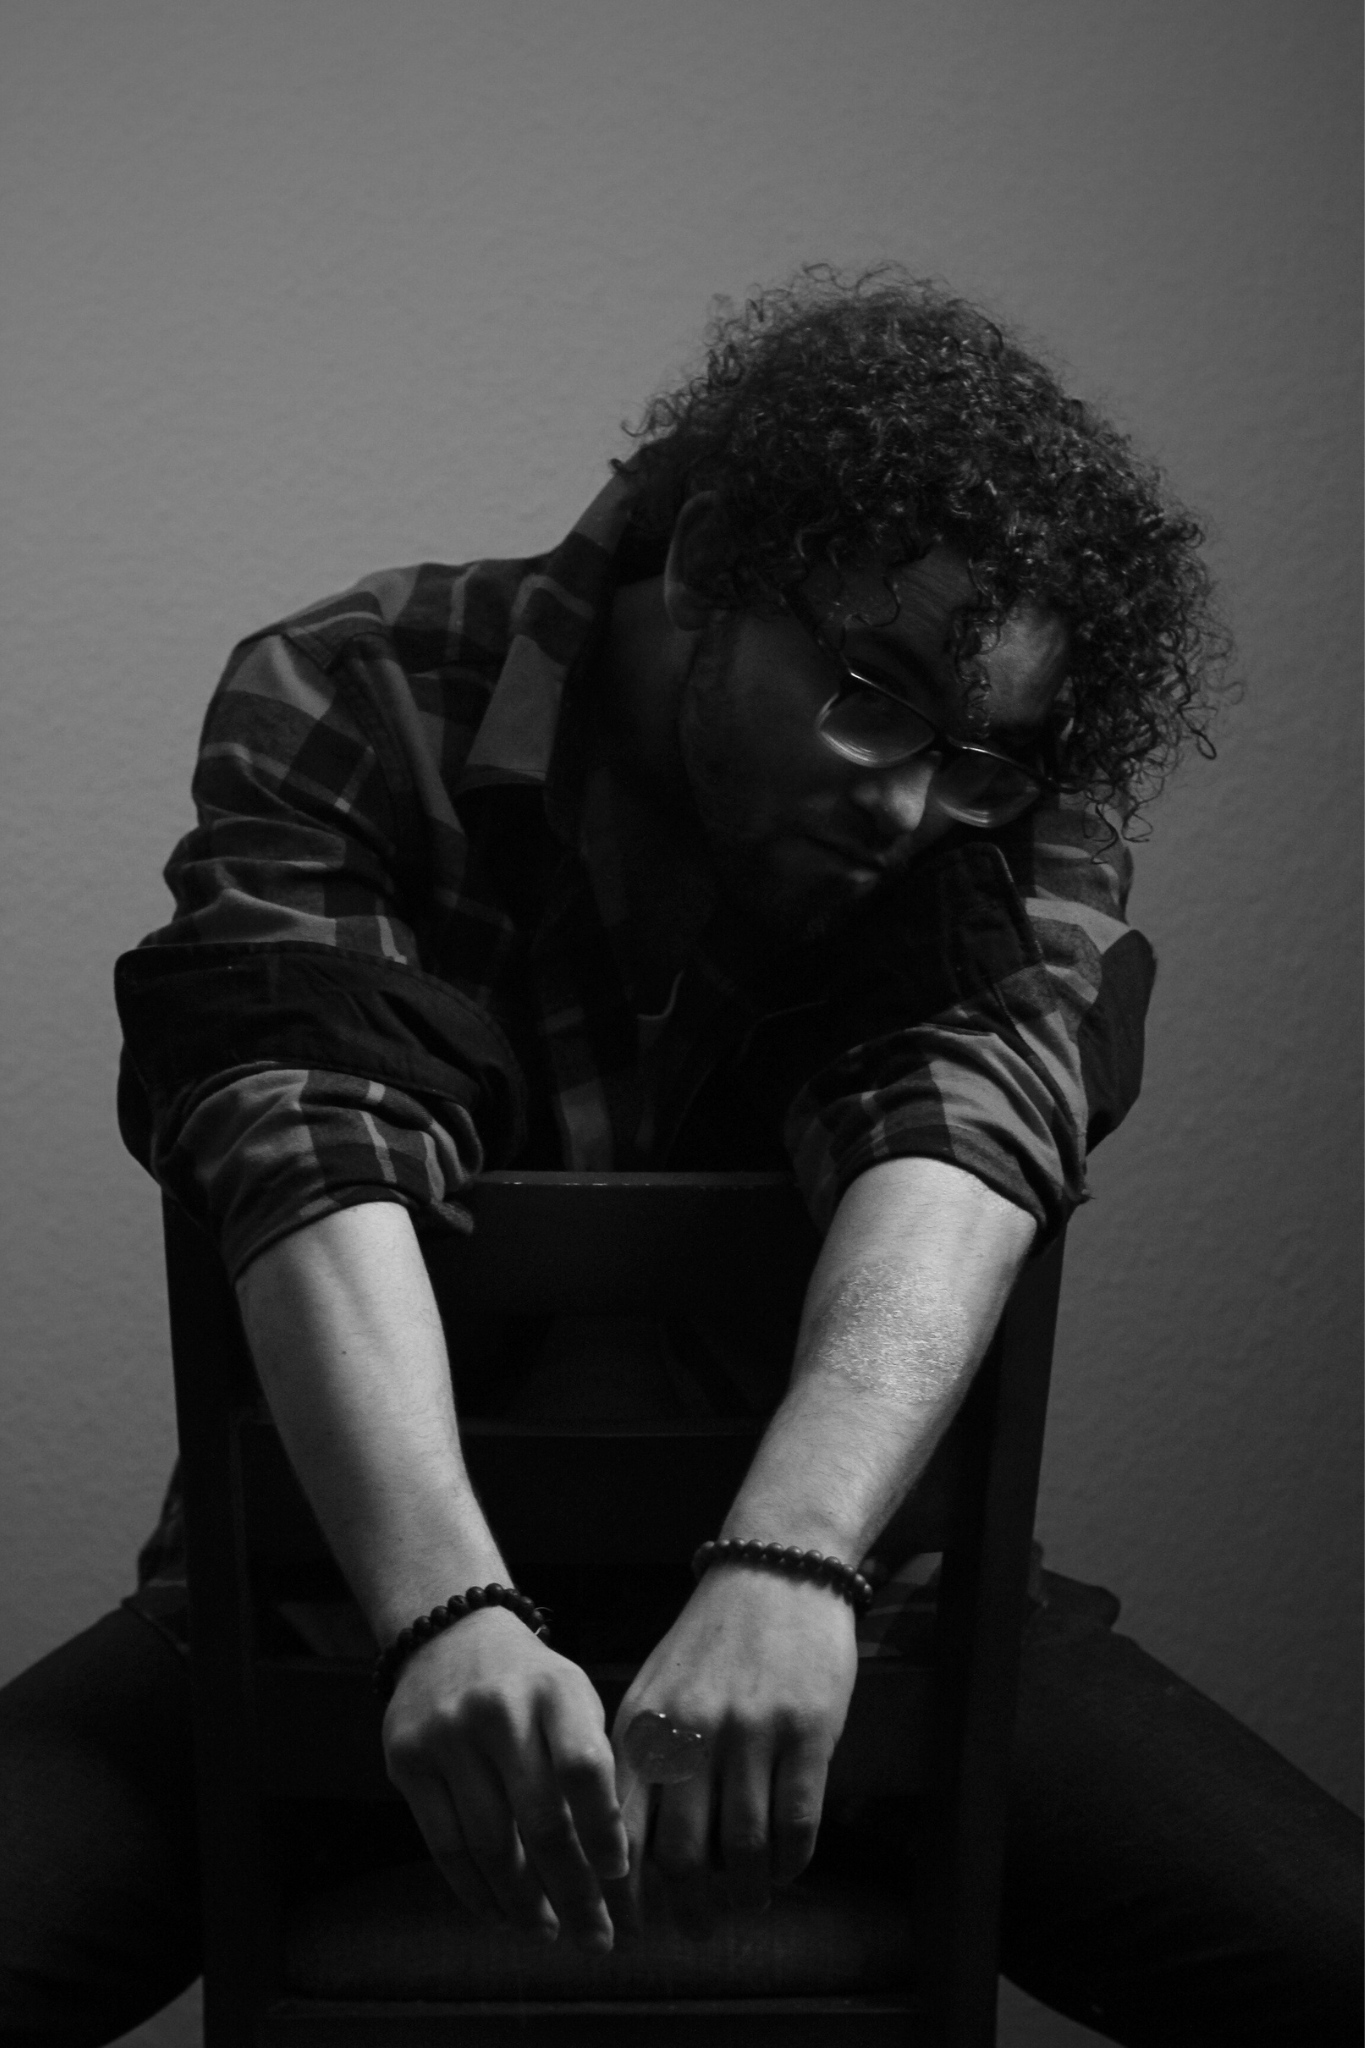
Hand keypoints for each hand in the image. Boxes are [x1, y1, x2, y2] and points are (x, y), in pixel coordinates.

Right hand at [383, 1607, 629, 1950]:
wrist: (449, 1635)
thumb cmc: (531, 1686)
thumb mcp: (573, 1700)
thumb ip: (594, 1768)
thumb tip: (614, 1870)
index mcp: (555, 1691)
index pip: (585, 1769)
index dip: (604, 1830)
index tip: (618, 1877)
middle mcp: (500, 1709)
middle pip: (541, 1820)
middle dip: (573, 1891)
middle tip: (596, 1939)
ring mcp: (448, 1734)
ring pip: (490, 1844)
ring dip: (524, 1902)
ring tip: (549, 1932)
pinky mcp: (407, 1760)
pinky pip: (444, 1845)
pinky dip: (475, 1892)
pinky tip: (502, 1915)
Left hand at [612, 1567, 857, 1935]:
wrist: (774, 1569)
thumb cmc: (710, 1640)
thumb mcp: (656, 1689)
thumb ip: (640, 1760)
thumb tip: (628, 1855)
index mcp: (644, 1724)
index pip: (621, 1830)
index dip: (624, 1895)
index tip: (629, 1931)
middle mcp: (690, 1731)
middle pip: (683, 1855)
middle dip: (687, 1909)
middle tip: (697, 1931)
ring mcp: (751, 1730)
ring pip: (744, 1848)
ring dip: (745, 1892)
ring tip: (747, 1904)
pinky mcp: (806, 1729)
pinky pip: (797, 1822)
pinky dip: (791, 1863)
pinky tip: (786, 1869)